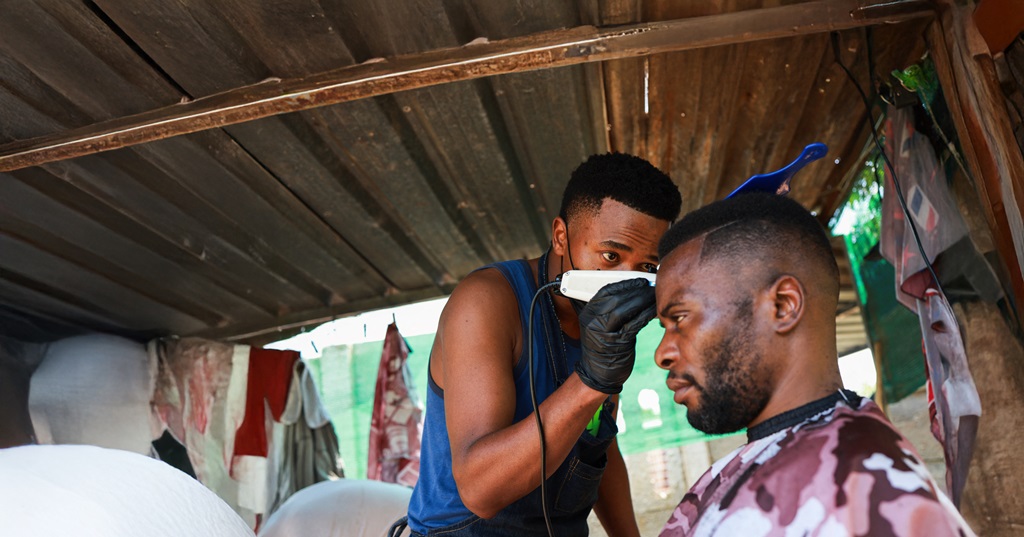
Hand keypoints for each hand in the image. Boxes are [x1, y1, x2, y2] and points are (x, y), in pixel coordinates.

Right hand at [575, 278, 656, 393]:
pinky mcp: (617, 343)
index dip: (624, 284)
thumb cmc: (601, 348)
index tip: (638, 281)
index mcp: (588, 314)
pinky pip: (634, 324)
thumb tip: (625, 293)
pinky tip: (654, 310)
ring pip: (625, 309)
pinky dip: (646, 315)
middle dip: (636, 290)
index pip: (605, 291)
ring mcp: (604, 332)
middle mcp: (593, 321)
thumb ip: (606, 310)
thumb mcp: (597, 326)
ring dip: (643, 300)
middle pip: (617, 298)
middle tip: (650, 286)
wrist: (596, 374)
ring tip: (655, 296)